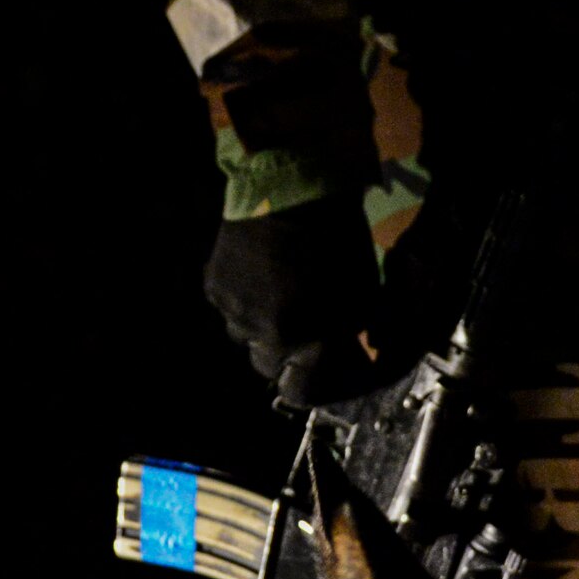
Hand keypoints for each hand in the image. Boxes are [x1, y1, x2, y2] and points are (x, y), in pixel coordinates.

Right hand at [203, 193, 382, 406]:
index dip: (314, 385)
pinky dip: (245, 302)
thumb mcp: (364, 296)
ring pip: (245, 339)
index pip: (301, 392)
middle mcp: (264, 336)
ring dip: (262, 330)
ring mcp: (235, 311)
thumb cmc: (339, 243)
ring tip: (279, 301)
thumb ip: (354, 336)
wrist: (292, 186)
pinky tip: (261, 279)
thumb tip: (353, 356)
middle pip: (268, 369)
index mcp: (304, 342)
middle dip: (286, 357)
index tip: (322, 371)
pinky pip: (229, 309)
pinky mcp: (214, 285)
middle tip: (303, 333)